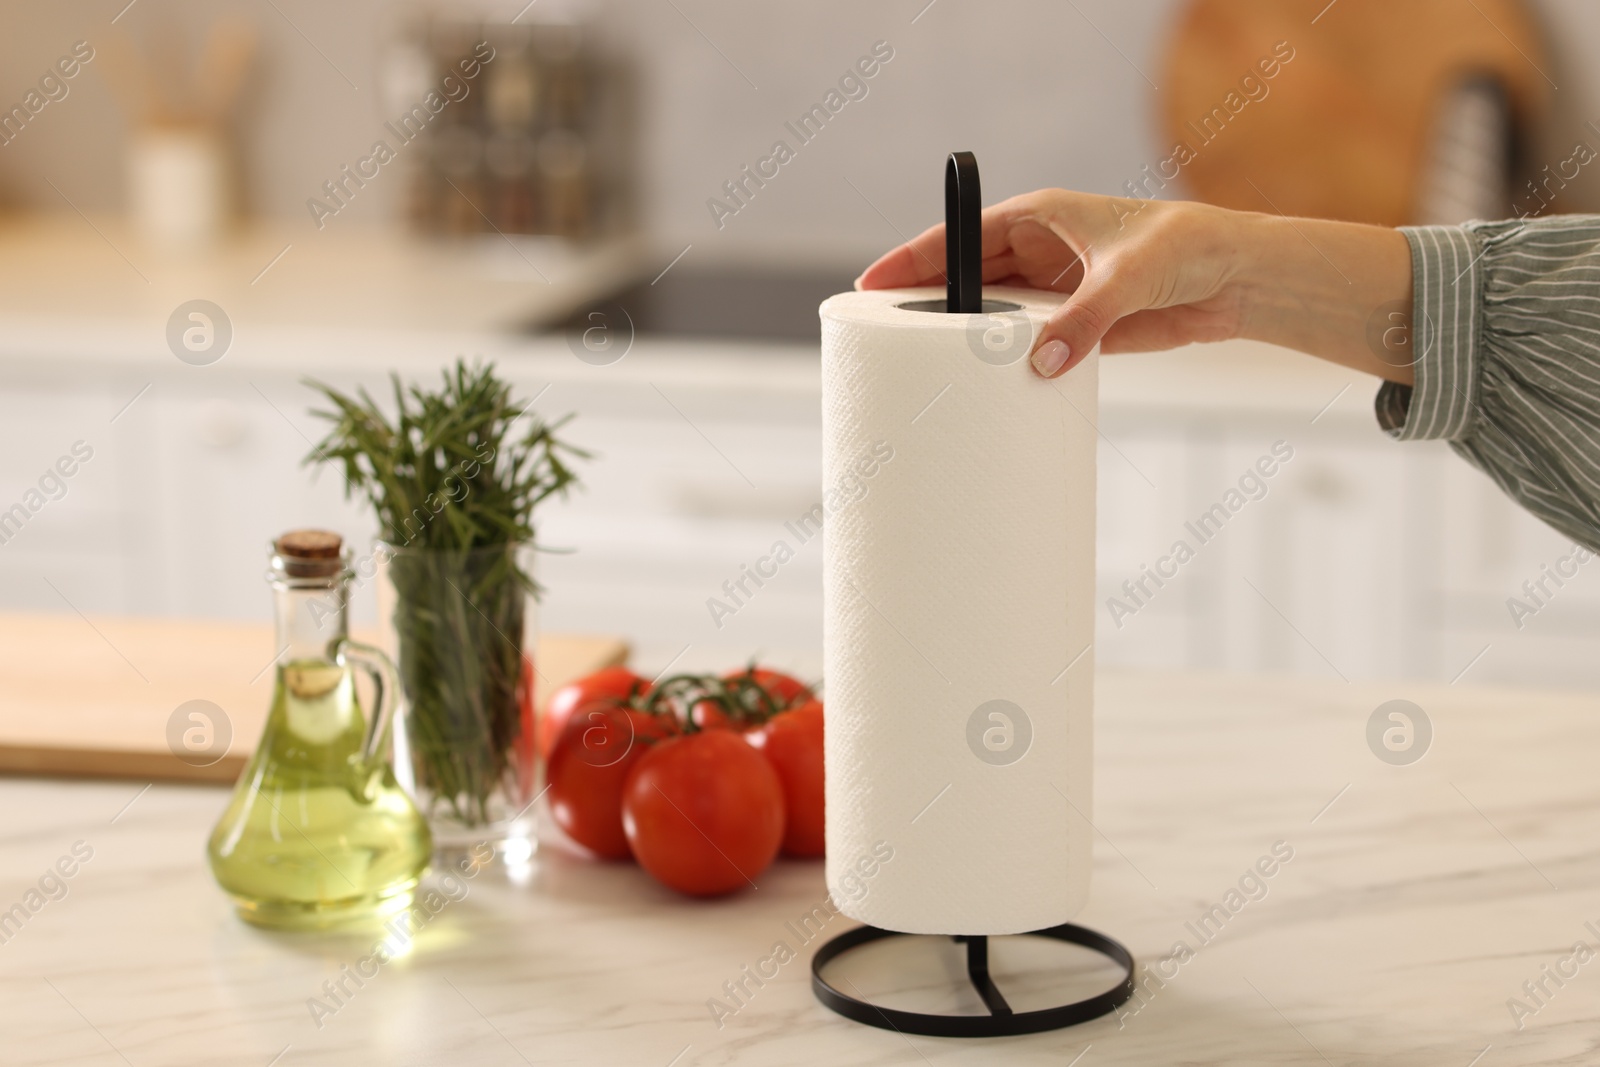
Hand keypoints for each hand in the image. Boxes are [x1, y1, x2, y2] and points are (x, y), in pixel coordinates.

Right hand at [856, 188, 1413, 382]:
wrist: (1235, 279)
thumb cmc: (1187, 249)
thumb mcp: (1130, 280)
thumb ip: (1084, 322)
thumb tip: (1041, 364)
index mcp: (1040, 215)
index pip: (960, 236)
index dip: (912, 260)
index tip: (872, 286)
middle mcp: (1038, 250)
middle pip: (964, 278)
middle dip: (925, 304)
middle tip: (881, 336)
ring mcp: (1052, 290)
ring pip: (989, 315)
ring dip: (963, 338)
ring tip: (922, 369)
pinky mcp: (1073, 324)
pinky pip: (1023, 344)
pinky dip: (1001, 362)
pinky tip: (978, 385)